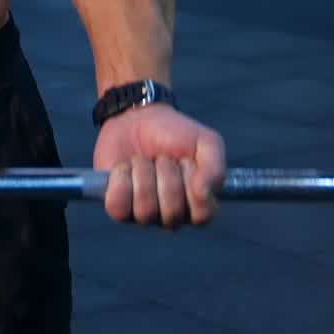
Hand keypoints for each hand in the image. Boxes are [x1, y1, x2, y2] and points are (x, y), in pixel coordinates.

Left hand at [92, 103, 225, 228]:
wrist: (136, 117)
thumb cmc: (173, 133)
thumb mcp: (205, 142)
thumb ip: (215, 168)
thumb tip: (204, 194)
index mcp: (197, 206)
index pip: (201, 213)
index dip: (191, 182)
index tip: (185, 160)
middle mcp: (172, 216)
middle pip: (171, 212)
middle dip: (165, 173)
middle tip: (161, 157)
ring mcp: (144, 214)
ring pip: (145, 210)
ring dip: (142, 173)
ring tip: (141, 159)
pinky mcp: (119, 206)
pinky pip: (118, 208)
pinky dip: (120, 181)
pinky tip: (123, 167)